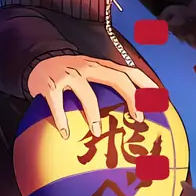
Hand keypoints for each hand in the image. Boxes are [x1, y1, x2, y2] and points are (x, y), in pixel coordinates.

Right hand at [25, 53, 149, 139]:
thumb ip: (105, 83)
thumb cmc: (68, 74)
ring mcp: (69, 75)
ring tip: (97, 134)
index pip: (129, 70)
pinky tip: (66, 134)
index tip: (159, 100)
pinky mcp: (51, 85)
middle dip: (131, 97)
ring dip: (94, 116)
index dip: (146, 83)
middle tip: (138, 118)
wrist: (36, 61)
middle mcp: (88, 66)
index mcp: (100, 65)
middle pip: (116, 78)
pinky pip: (58, 104)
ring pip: (87, 94)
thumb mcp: (89, 73)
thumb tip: (129, 108)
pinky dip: (62, 121)